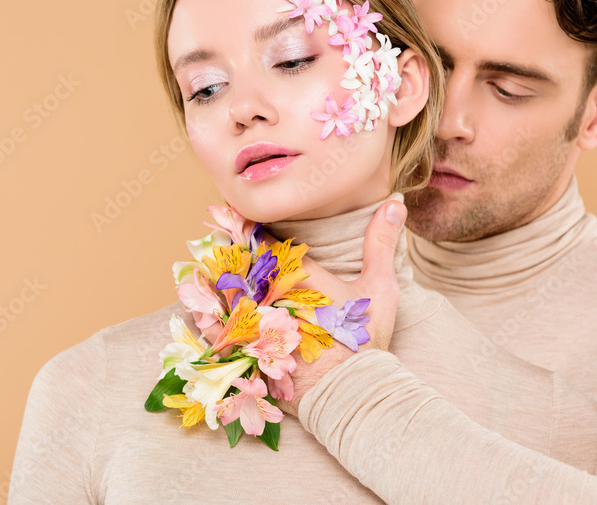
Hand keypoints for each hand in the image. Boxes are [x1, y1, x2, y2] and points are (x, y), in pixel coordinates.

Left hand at [190, 199, 406, 414]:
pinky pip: (215, 331)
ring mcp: (254, 326)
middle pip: (237, 265)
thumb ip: (382, 243)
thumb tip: (395, 203)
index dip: (252, 228)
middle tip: (216, 235)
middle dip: (228, 253)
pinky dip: (207, 318)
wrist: (351, 392)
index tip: (242, 216)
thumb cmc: (363, 341)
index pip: (263, 240)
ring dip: (213, 282)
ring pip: (221, 294)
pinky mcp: (247, 353)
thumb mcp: (379, 289)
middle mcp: (268, 297)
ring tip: (202, 268)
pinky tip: (200, 310)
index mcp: (295, 277)